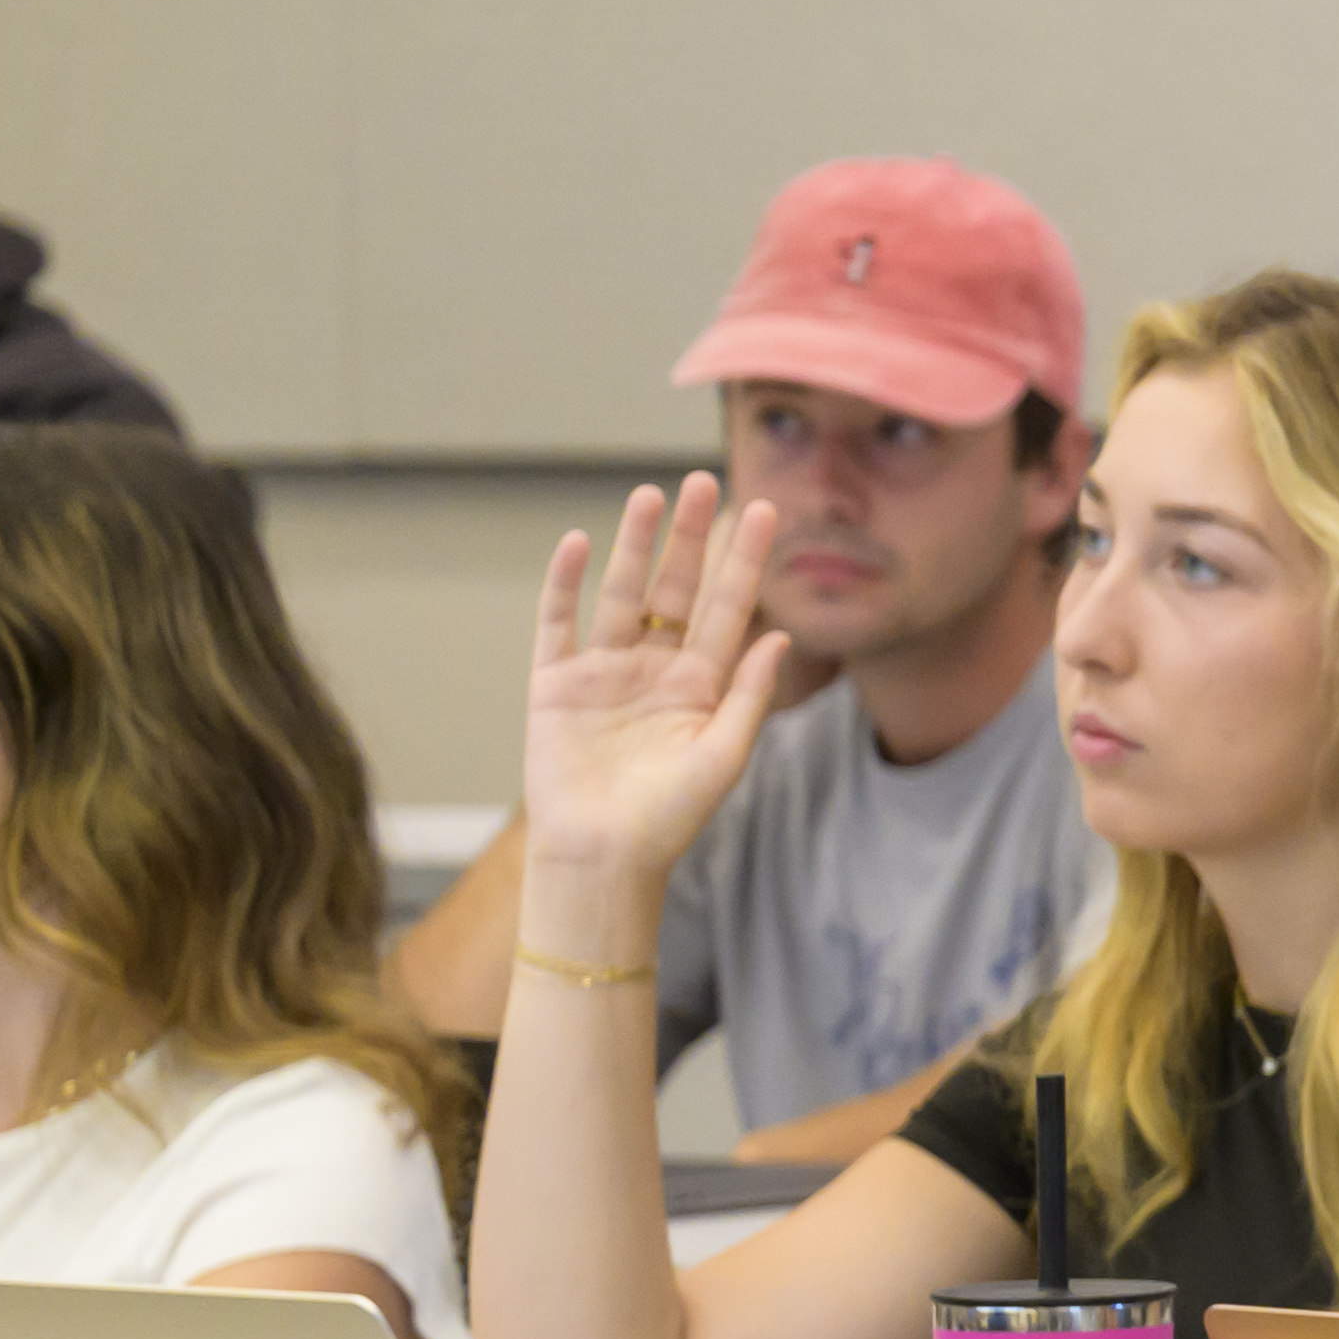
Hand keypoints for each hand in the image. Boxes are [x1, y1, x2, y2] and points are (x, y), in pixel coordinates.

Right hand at [516, 481, 804, 916]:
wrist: (601, 858)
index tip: (765, 510)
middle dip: (691, 537)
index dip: (745, 560)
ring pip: (621, 594)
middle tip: (705, 480)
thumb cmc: (669, 818)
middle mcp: (655, 670)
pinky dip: (565, 585)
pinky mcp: (554, 685)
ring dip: (634, 546)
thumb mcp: (725, 756)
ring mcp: (603, 673)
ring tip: (650, 496)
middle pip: (677, 589)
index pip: (730, 608)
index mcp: (702, 685)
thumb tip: (783, 637)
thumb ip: (751, 695)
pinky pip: (559, 625)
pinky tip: (576, 543)